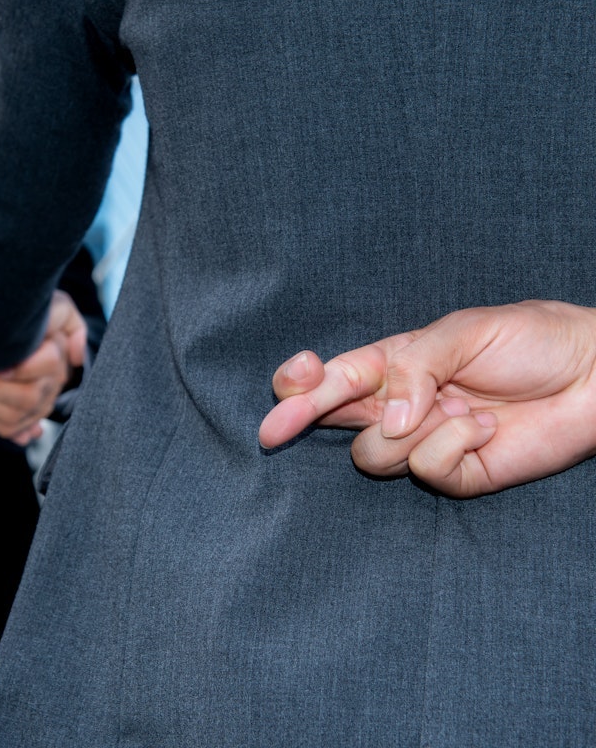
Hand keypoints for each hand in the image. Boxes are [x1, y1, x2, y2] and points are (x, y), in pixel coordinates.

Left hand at [0, 290, 87, 444]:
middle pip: (29, 399)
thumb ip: (73, 325)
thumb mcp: (57, 308)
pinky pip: (6, 430)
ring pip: (13, 418)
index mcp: (58, 358)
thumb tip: (76, 356)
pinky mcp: (24, 418)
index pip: (48, 367)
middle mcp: (52, 384)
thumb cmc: (34, 317)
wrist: (9, 329)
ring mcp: (40, 404)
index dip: (20, 368)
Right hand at [258, 300, 595, 497]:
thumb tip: (387, 418)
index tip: (291, 381)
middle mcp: (400, 404)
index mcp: (396, 362)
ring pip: (372, 453)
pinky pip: (426, 472)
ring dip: (409, 431)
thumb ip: (413, 367)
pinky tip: (485, 428)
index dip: (302, 381)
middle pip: (330, 416)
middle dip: (297, 418)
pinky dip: (453, 446)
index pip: (334, 374)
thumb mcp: (462, 331)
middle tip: (273, 431)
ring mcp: (424, 441)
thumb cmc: (531, 339)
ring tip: (460, 407)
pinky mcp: (455, 473)